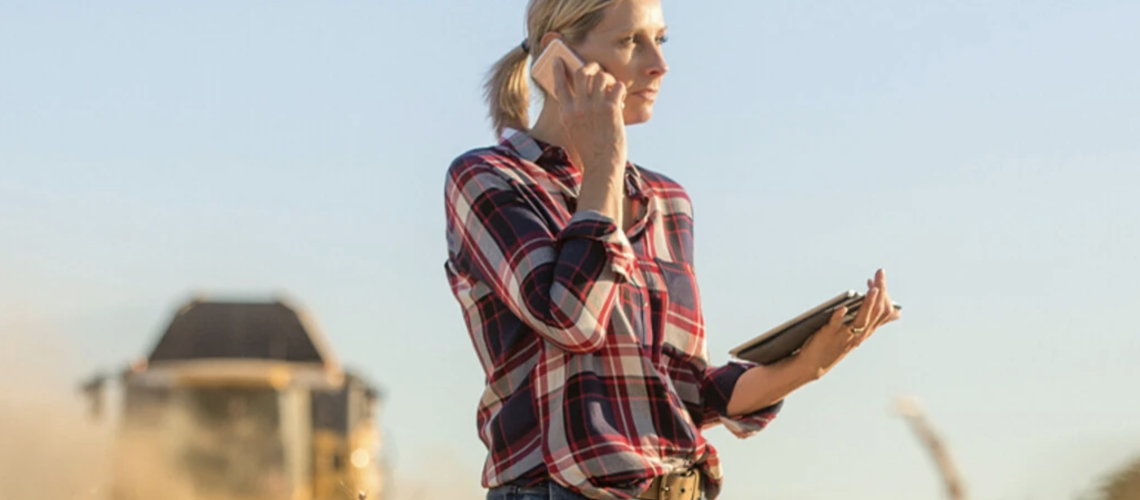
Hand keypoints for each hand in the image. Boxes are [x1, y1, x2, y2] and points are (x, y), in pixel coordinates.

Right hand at [552, 58, 627, 175]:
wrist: (602, 166)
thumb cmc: (591, 151)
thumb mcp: (574, 132)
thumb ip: (574, 114)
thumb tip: (584, 93)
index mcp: (567, 114)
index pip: (559, 86)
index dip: (558, 70)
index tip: (558, 59)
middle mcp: (578, 108)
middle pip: (581, 73)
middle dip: (590, 66)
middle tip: (596, 67)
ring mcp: (594, 107)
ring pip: (601, 76)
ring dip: (609, 78)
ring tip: (612, 87)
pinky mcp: (610, 109)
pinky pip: (617, 86)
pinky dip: (620, 89)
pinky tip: (621, 97)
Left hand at [796, 269, 901, 380]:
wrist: (814, 364)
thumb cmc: (836, 345)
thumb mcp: (859, 333)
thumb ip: (874, 321)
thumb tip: (898, 313)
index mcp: (867, 331)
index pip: (883, 312)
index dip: (884, 295)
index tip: (879, 280)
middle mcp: (859, 334)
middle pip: (876, 312)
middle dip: (880, 291)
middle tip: (880, 273)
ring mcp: (845, 335)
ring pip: (862, 319)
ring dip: (868, 304)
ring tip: (872, 289)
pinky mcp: (828, 335)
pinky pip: (835, 325)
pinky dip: (840, 316)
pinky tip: (843, 307)